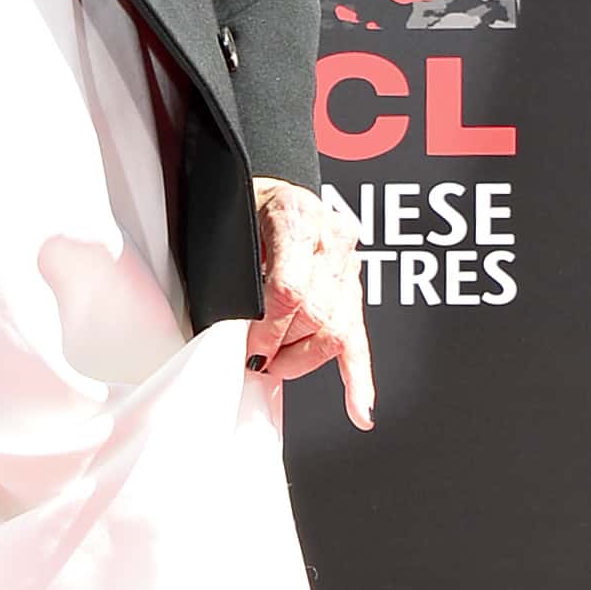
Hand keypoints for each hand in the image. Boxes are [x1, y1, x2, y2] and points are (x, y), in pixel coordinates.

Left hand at [247, 178, 373, 428]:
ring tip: (276, 368)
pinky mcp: (353, 286)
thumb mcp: (231, 231)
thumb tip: (234, 332)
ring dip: (304, 361)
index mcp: (297, 218)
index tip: (246, 349)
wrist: (270, 179)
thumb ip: (237, 276)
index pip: (290, 291)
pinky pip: (359, 338)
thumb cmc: (243, 205)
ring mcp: (348, 263)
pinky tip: (359, 410)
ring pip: (337, 331)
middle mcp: (332, 238)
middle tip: (254, 361)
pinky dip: (359, 377)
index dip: (267, 330)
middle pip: (317, 315)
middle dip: (282, 348)